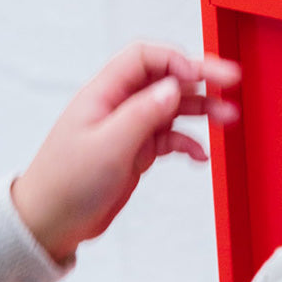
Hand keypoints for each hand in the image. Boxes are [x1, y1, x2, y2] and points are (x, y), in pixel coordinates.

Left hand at [11, 42, 240, 263]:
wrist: (50, 222)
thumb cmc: (64, 184)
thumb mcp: (108, 146)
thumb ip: (143, 114)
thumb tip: (173, 88)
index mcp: (104, 93)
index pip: (145, 58)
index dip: (176, 60)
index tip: (201, 75)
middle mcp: (119, 105)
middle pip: (166, 79)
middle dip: (200, 79)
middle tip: (230, 81)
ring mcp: (129, 128)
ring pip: (173, 108)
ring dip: (201, 111)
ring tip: (228, 118)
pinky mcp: (136, 151)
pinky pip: (170, 138)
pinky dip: (188, 143)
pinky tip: (200, 154)